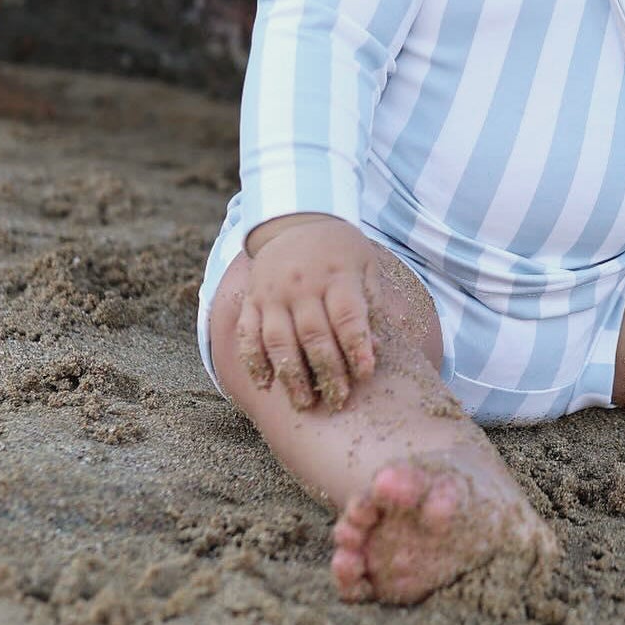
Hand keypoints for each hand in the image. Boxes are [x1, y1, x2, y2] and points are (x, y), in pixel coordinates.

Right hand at [238, 214, 380, 410]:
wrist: (297, 221)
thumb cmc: (340, 251)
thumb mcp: (364, 265)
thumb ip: (371, 304)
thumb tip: (376, 348)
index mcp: (336, 274)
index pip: (347, 315)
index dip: (356, 346)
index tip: (365, 373)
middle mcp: (301, 284)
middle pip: (313, 334)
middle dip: (327, 371)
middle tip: (338, 400)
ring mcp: (272, 293)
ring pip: (278, 340)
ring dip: (292, 375)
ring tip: (304, 403)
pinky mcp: (251, 299)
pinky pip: (247, 333)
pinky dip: (253, 360)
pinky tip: (265, 384)